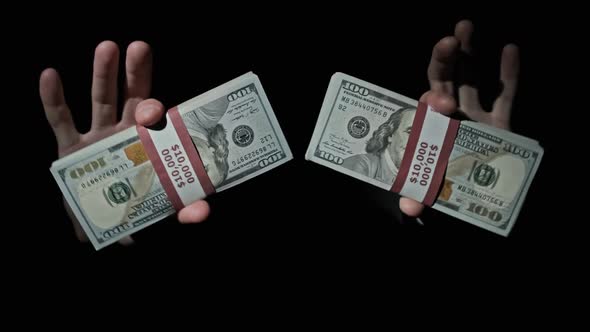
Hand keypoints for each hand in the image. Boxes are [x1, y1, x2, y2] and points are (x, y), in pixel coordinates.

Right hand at [40, 41, 209, 243]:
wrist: (100, 226)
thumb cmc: (135, 212)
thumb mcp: (159, 211)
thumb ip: (182, 209)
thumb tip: (202, 213)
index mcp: (150, 146)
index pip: (157, 123)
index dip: (156, 112)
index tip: (155, 109)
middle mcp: (125, 135)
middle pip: (132, 98)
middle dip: (136, 74)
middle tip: (140, 48)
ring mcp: (96, 138)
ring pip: (100, 100)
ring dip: (102, 75)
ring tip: (107, 48)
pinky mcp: (69, 149)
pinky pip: (60, 120)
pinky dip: (53, 99)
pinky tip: (50, 76)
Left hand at [399, 19, 519, 216]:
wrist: (477, 203)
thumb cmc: (447, 195)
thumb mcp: (431, 196)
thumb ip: (420, 196)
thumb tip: (408, 206)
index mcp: (430, 133)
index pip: (426, 111)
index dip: (432, 102)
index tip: (442, 101)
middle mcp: (449, 121)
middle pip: (443, 83)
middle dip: (443, 61)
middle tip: (448, 42)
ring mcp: (475, 118)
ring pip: (470, 80)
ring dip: (469, 54)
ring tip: (464, 26)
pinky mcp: (501, 125)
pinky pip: (505, 96)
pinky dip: (508, 74)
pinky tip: (509, 49)